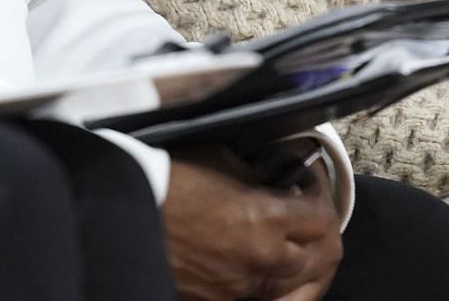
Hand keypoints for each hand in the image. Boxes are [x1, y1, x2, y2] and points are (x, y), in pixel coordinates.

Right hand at [164, 149, 341, 300]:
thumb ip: (259, 177)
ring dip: (292, 262)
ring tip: (281, 242)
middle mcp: (262, 259)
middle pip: (317, 259)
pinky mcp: (218, 300)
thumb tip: (277, 180)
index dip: (320, 198)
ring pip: (289, 284)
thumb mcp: (223, 162)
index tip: (308, 186)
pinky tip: (248, 257)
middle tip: (305, 216)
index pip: (322, 219)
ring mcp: (239, 287)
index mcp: (267, 219)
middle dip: (315, 236)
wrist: (126, 211)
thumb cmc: (169, 180)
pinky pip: (255, 294)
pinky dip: (259, 279)